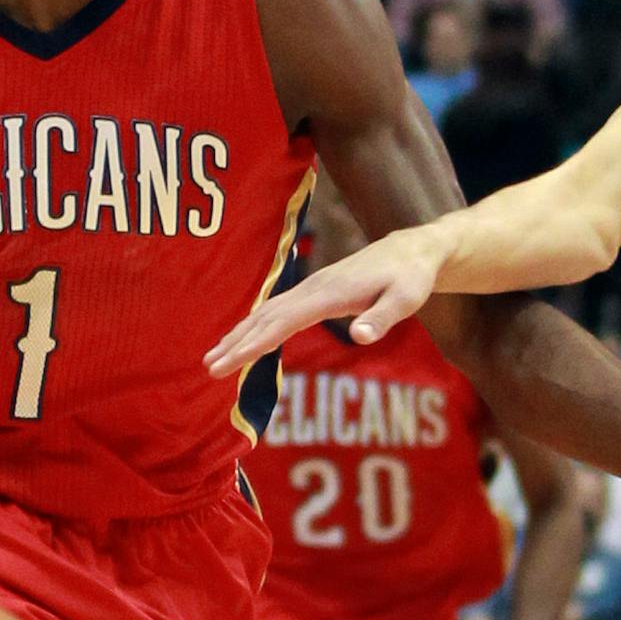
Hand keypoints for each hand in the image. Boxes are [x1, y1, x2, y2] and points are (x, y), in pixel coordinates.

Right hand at [206, 226, 446, 376]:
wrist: (411, 250)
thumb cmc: (410, 277)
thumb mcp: (406, 300)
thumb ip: (382, 318)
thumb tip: (360, 338)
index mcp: (330, 293)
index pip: (284, 322)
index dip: (255, 344)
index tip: (230, 363)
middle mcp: (313, 288)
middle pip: (266, 317)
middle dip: (236, 343)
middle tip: (209, 369)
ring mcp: (311, 288)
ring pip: (266, 312)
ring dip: (239, 334)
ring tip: (213, 357)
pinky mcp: (314, 291)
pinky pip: (276, 309)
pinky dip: (254, 324)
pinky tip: (243, 337)